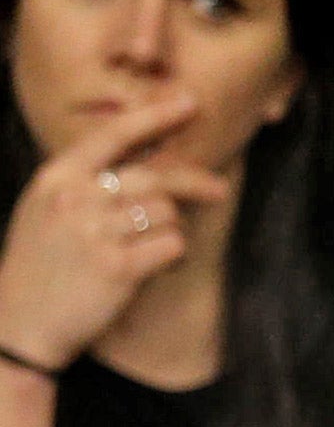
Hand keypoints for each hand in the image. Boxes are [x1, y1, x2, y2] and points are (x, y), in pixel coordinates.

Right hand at [0, 96, 229, 369]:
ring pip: (167, 214)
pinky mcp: (118, 267)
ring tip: (148, 250)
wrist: (21, 322)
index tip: (189, 104)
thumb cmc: (41, 265)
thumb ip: (86, 182)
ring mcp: (95, 233)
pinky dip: (172, 256)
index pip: (112, 137)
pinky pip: (172, 246)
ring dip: (170, 231)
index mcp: (56, 178)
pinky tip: (151, 268)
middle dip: (194, 182)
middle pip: (155, 177)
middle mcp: (75, 199)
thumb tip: (143, 154)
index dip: (154, 118)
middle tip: (219, 189)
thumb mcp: (46, 209)